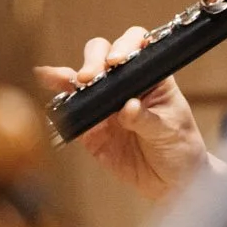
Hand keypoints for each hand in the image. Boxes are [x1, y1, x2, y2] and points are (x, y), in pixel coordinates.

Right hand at [36, 25, 217, 201]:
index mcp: (152, 77)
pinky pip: (71, 107)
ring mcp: (106, 102)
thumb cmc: (180, 148)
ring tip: (61, 78)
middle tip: (90, 78)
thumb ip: (147, 119)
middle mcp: (126, 83)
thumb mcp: (170, 131)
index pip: (137, 46)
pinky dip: (58, 96)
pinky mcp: (91, 125)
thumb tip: (128, 107)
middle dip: (94, 60)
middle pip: (102, 54)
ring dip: (70, 75)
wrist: (170, 181)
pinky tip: (46, 81)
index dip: (125, 46)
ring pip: (81, 77)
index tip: (117, 61)